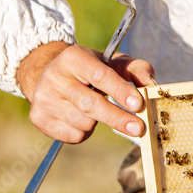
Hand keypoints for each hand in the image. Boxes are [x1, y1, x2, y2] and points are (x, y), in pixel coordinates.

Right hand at [17, 42, 155, 142]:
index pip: (99, 75)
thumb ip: (135, 69)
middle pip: (90, 104)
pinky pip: (73, 135)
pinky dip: (86, 132)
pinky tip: (82, 118)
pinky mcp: (40, 118)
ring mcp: (44, 99)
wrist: (49, 76)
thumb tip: (152, 85)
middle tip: (139, 128)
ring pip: (84, 122)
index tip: (138, 105)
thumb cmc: (91, 70)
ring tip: (98, 109)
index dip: (120, 91)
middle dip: (117, 117)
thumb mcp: (112, 62)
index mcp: (73, 58)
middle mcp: (55, 77)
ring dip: (100, 122)